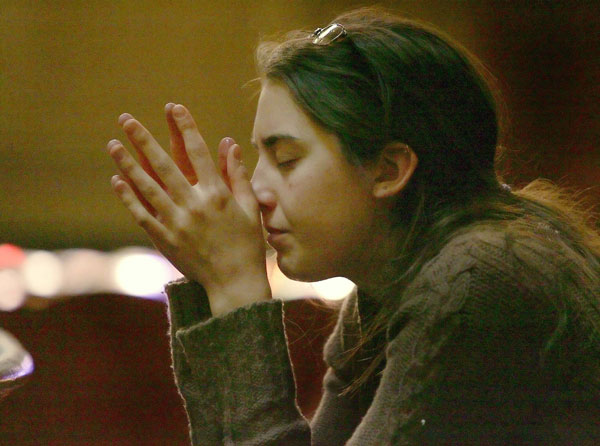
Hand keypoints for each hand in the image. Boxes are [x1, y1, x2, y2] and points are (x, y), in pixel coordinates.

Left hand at [106, 104, 270, 314]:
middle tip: (127, 120)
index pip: (198, 153)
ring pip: (147, 187)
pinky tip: (117, 181)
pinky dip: (129, 197)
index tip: (174, 108)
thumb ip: (238, 175)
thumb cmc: (247, 244)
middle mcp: (195, 205)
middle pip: (165, 165)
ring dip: (128, 164)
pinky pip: (143, 215)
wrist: (235, 282)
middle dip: (144, 139)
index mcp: (218, 195)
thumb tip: (229, 144)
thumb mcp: (250, 208)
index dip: (186, 127)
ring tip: (113, 144)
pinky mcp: (165, 239)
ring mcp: (177, 223)